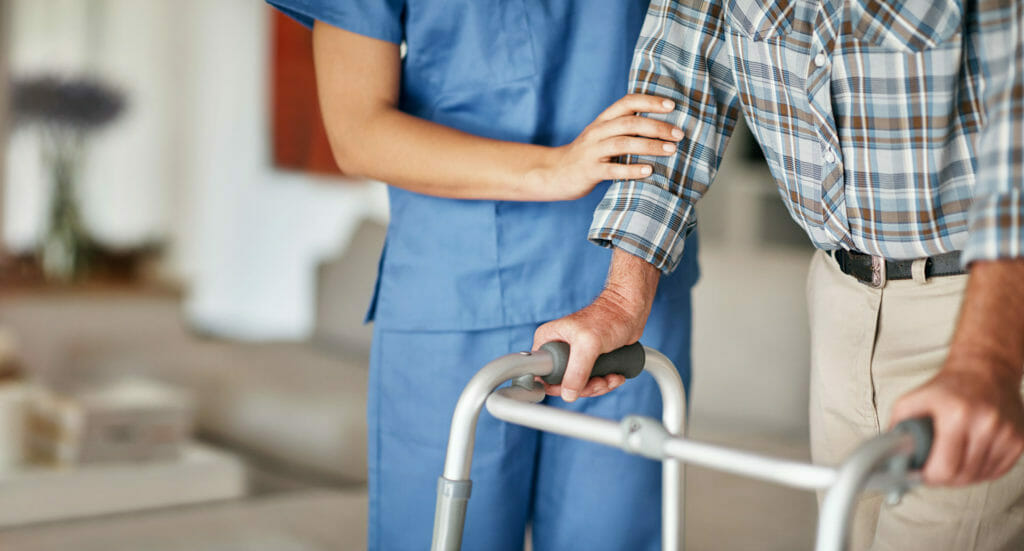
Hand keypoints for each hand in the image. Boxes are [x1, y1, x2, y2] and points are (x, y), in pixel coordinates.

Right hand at [528, 94, 681, 200]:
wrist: (554, 172)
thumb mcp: (602, 135)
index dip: (650, 102)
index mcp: (603, 120)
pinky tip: (649, 171)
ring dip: (650, 146)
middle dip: (657, 127)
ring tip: (671, 150)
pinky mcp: (590, 171)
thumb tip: (662, 125)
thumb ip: (624, 127)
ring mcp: (592, 151)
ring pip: (623, 143)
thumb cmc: (587, 154)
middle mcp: (597, 132)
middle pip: (630, 123)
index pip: (628, 102)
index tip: (672, 106)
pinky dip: (632, 170)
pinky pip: (613, 170)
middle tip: (679, 134)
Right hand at [533, 289, 648, 401]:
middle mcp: (557, 348)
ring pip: (579, 385)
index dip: (555, 385)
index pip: (540, 373)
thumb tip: (568, 394)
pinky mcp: (588, 360)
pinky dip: (605, 383)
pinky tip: (615, 375)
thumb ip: (576, 371)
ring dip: (598, 386)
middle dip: (584, 388)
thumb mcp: (588, 345)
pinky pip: (591, 382)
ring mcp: (573, 356)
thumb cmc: (609, 317)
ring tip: (611, 377)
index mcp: (548, 340)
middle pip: (562, 383)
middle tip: (599, 381)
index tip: (574, 386)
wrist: (630, 311)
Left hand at [890, 359, 1023, 485]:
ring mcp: (1006, 433)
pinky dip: (981, 471)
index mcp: (957, 415)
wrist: (985, 370)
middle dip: (944, 478)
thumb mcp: (913, 399)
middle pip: (963, 476)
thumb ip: (897, 427)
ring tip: (952, 458)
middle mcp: (986, 424)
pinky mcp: (1020, 440)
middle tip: (934, 469)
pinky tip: (969, 457)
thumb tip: (890, 456)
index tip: (921, 474)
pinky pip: (997, 472)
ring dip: (963, 475)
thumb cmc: (948, 387)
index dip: (929, 477)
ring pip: (980, 477)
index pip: (945, 468)